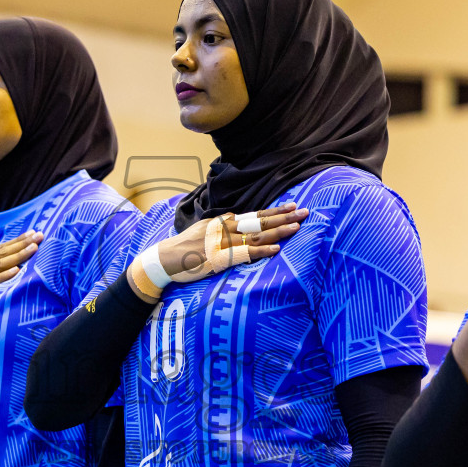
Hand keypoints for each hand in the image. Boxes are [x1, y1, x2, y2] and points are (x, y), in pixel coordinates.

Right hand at [127, 202, 307, 303]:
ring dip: (278, 231)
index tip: (291, 205)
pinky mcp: (218, 258)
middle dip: (283, 216)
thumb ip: (220, 225)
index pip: (253, 215)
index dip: (274, 211)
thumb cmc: (184, 248)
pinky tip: (277, 249)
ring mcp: (222, 243)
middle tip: (304, 211)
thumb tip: (232, 218)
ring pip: (256, 235)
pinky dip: (262, 251)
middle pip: (259, 221)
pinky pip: (244, 254)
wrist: (163, 260)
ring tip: (297, 227)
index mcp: (222, 222)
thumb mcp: (203, 231)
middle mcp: (224, 228)